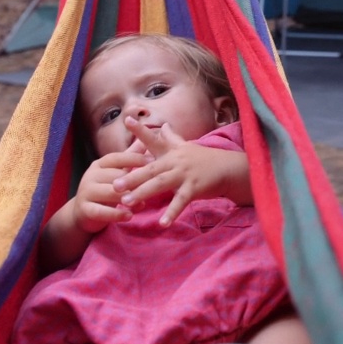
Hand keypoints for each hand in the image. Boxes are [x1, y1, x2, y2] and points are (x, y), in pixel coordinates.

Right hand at [70, 148, 152, 233]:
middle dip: (134, 182)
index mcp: (99, 164)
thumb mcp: (116, 173)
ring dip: (128, 198)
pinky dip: (116, 214)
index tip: (153, 162)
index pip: (117, 157)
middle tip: (153, 186)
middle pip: (115, 176)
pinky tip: (129, 216)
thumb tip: (144, 140)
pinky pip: (101, 211)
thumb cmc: (105, 188)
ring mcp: (86, 192)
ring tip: (143, 204)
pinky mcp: (84, 209)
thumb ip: (129, 158)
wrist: (83, 213)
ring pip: (110, 193)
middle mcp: (90, 175)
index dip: (135, 159)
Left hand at [112, 117, 250, 227]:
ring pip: (160, 184)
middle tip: (114, 186)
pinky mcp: (194, 188)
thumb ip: (172, 137)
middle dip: (132, 177)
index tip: (127, 119)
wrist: (228, 168)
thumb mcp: (186, 146)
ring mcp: (185, 174)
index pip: (154, 139)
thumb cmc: (204, 159)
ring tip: (126, 203)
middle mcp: (176, 161)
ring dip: (143, 193)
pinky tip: (162, 224)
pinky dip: (172, 213)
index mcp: (172, 151)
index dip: (140, 130)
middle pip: (150, 169)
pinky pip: (181, 202)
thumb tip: (163, 125)